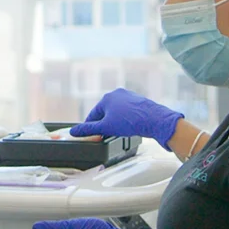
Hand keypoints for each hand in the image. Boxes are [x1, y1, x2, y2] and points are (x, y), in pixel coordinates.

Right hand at [69, 88, 183, 149]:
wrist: (154, 119)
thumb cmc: (130, 121)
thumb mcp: (106, 127)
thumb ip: (89, 130)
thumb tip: (74, 132)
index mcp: (107, 98)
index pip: (94, 114)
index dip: (91, 126)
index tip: (90, 134)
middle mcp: (117, 94)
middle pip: (105, 112)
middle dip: (104, 123)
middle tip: (105, 134)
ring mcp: (129, 96)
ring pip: (117, 111)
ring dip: (115, 121)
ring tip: (118, 131)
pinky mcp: (139, 101)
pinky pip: (128, 111)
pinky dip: (126, 118)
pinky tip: (129, 126)